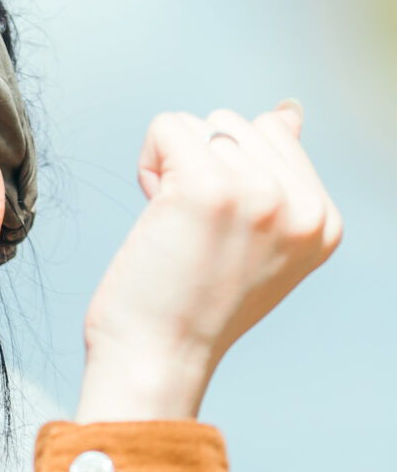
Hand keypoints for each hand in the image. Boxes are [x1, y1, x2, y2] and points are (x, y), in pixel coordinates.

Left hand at [76, 101, 340, 422]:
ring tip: (174, 230)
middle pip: (237, 124)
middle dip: (200, 165)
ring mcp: (261, 194)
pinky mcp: (209, 187)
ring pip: (203, 123)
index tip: (217, 233)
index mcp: (323, 220)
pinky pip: (168, 127)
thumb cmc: (189, 306)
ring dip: (172, 169)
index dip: (228, 172)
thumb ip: (278, 176)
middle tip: (191, 233)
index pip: (276, 135)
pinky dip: (148, 162)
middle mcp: (302, 206)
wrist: (157, 359)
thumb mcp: (257, 241)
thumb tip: (286, 111)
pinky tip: (154, 212)